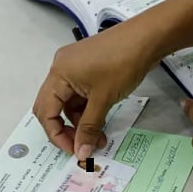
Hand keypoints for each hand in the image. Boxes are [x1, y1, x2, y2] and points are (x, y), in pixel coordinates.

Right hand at [33, 21, 162, 159]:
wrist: (147, 37)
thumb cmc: (122, 64)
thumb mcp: (104, 99)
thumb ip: (89, 127)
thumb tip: (81, 153)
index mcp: (58, 74)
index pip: (45, 111)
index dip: (56, 135)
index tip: (74, 150)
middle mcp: (60, 69)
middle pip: (52, 107)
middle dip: (65, 129)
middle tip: (81, 146)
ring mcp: (74, 67)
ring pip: (69, 103)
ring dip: (80, 122)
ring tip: (99, 137)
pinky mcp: (87, 67)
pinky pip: (80, 94)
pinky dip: (88, 110)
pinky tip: (100, 122)